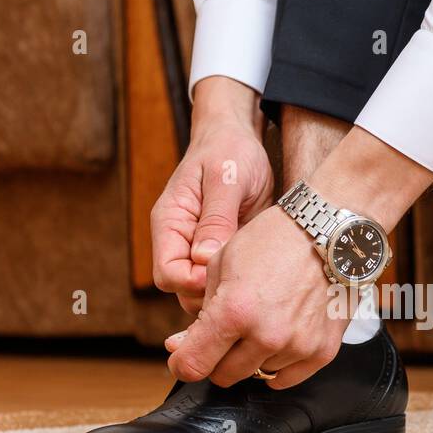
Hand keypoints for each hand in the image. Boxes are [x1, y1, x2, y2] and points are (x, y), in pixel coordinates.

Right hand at [151, 77, 273, 314]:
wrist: (240, 138)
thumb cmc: (229, 150)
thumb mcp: (225, 178)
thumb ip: (216, 218)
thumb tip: (204, 258)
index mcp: (170, 223)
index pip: (167, 274)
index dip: (193, 283)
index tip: (225, 273)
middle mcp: (181, 241)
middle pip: (183, 290)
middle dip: (212, 294)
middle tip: (248, 282)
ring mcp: (201, 248)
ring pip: (205, 291)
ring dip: (229, 291)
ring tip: (259, 279)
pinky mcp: (222, 251)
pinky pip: (226, 279)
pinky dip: (242, 282)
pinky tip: (265, 274)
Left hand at [165, 206, 347, 388]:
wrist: (328, 232)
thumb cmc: (273, 240)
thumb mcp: (220, 265)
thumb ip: (200, 312)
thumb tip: (180, 347)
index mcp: (235, 311)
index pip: (193, 365)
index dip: (182, 363)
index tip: (183, 357)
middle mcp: (267, 334)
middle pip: (224, 376)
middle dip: (217, 358)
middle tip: (226, 333)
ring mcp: (298, 346)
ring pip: (257, 375)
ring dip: (252, 356)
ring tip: (263, 321)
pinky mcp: (322, 351)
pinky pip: (288, 378)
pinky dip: (278, 363)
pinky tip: (279, 337)